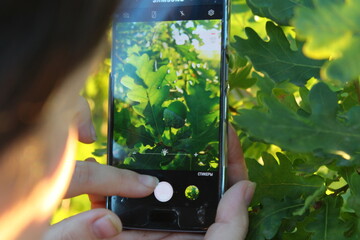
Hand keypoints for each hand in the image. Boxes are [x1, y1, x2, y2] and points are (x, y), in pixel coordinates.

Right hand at [44, 97, 254, 239]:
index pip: (220, 182)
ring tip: (143, 138)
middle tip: (180, 123)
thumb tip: (247, 186)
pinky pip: (115, 198)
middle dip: (180, 149)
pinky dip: (109, 184)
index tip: (225, 129)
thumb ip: (232, 225)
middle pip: (181, 174)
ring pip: (147, 182)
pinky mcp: (122, 226)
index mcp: (203, 220)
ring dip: (142, 162)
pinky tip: (109, 166)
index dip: (226, 156)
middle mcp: (177, 215)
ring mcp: (149, 220)